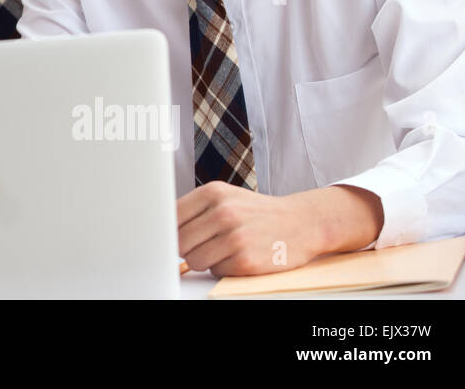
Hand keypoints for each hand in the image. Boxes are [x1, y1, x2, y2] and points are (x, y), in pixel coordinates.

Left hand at [177, 182, 326, 275]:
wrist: (302, 223)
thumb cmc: (258, 212)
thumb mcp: (226, 198)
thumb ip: (195, 210)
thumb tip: (162, 230)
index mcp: (213, 192)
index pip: (170, 216)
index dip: (168, 230)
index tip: (170, 236)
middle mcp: (223, 212)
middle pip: (179, 242)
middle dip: (187, 248)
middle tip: (203, 245)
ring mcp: (234, 237)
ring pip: (194, 260)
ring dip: (205, 260)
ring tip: (223, 249)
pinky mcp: (245, 260)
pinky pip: (215, 272)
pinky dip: (223, 268)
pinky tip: (239, 256)